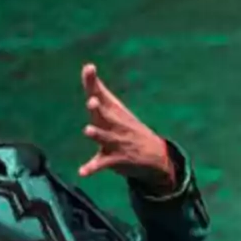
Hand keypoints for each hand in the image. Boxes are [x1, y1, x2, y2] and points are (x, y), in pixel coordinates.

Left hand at [78, 63, 174, 190]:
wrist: (157, 156)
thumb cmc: (130, 128)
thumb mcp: (117, 109)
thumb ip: (100, 91)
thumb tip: (87, 67)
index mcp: (114, 112)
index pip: (101, 94)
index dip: (93, 82)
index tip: (89, 68)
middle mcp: (116, 125)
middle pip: (106, 115)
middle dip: (99, 109)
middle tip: (92, 102)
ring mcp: (117, 142)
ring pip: (105, 138)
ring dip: (98, 134)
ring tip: (88, 130)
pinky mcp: (116, 160)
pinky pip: (102, 164)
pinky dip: (92, 168)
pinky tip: (82, 172)